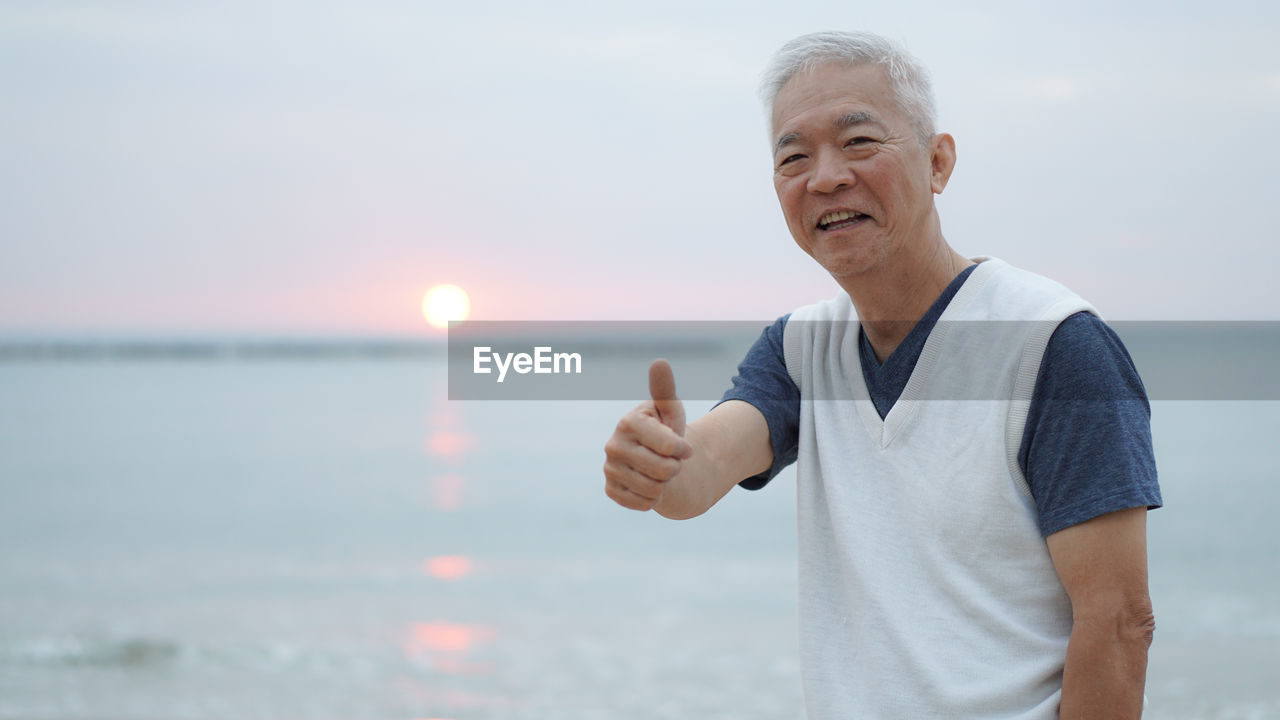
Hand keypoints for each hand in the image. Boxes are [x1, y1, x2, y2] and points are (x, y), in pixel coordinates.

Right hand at [602, 359, 693, 510]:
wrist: (654, 458)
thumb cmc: (665, 428)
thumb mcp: (670, 410)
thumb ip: (665, 389)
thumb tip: (659, 362)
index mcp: (628, 422)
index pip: (669, 446)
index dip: (683, 450)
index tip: (683, 446)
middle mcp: (613, 445)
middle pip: (664, 470)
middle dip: (675, 468)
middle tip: (669, 460)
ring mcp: (609, 469)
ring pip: (655, 490)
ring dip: (665, 484)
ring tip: (659, 471)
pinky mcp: (610, 490)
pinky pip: (643, 504)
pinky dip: (653, 498)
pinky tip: (649, 485)